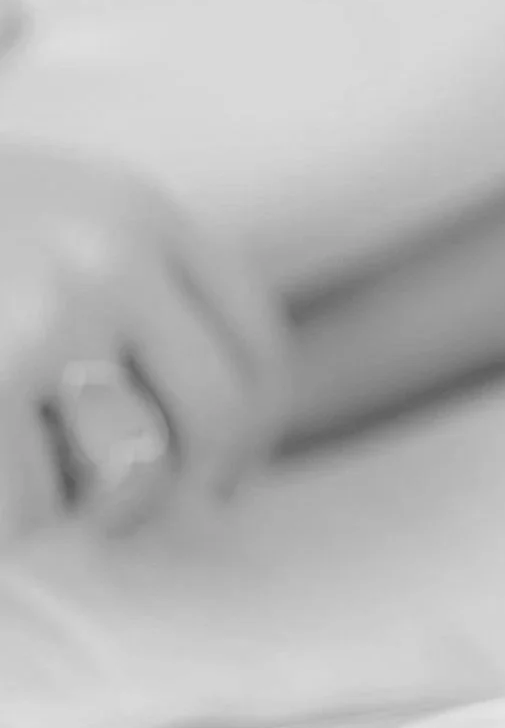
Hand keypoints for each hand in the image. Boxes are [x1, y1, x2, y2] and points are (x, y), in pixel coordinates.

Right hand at [0, 145, 287, 542]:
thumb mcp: (39, 223)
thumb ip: (118, 299)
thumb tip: (211, 458)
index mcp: (135, 212)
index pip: (255, 344)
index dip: (248, 437)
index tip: (215, 481)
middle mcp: (106, 256)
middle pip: (216, 418)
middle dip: (171, 487)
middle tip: (110, 515)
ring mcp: (41, 318)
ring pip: (119, 478)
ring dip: (54, 499)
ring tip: (7, 455)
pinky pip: (27, 508)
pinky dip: (2, 515)